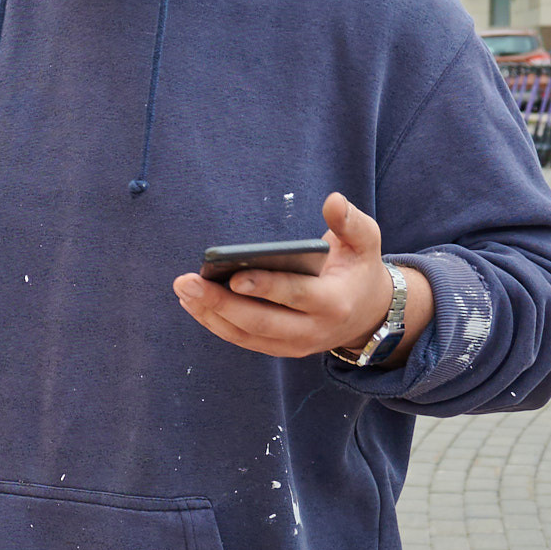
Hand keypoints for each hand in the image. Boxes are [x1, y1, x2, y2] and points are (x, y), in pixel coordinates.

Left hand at [172, 193, 433, 362]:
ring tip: (182, 290)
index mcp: (334, 302)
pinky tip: (193, 303)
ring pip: (246, 335)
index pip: (295, 295)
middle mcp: (313, 331)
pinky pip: (243, 339)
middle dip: (220, 303)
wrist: (368, 314)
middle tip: (186, 282)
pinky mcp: (280, 349)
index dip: (264, 287)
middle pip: (261, 322)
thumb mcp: (365, 241)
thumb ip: (350, 221)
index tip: (233, 276)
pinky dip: (216, 323)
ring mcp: (295, 345)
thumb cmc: (358, 268)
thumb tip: (332, 200)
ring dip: (210, 314)